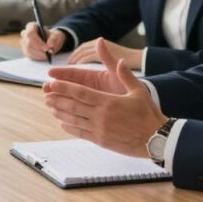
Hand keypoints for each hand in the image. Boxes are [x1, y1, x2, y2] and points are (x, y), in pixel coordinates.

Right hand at [20, 22, 65, 60]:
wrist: (51, 42)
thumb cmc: (52, 37)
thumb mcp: (56, 36)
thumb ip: (54, 39)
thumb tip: (50, 45)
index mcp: (31, 26)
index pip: (30, 33)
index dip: (38, 41)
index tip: (47, 48)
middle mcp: (25, 34)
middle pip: (28, 43)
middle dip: (39, 50)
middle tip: (49, 53)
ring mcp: (24, 43)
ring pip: (29, 51)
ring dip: (39, 55)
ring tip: (48, 55)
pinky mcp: (25, 51)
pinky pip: (29, 56)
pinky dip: (38, 57)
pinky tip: (44, 56)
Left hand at [43, 40, 166, 156]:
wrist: (156, 139)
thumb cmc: (148, 114)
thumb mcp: (139, 91)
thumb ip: (126, 75)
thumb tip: (120, 60)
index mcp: (107, 102)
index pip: (80, 92)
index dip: (63, 87)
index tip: (51, 83)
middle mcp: (100, 116)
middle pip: (73, 106)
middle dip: (57, 99)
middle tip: (46, 94)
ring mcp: (100, 130)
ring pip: (74, 120)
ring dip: (60, 113)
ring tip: (50, 107)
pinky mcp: (101, 141)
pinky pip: (81, 133)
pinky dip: (70, 127)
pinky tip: (63, 123)